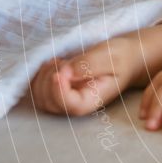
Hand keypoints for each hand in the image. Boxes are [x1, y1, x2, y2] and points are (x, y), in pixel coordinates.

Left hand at [30, 37, 145, 116]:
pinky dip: (40, 75)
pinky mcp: (57, 91)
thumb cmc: (120, 57)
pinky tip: (54, 64)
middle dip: (50, 80)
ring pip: (41, 97)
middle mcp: (77, 104)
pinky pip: (38, 89)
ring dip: (43, 77)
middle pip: (51, 103)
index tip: (61, 71)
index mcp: (94, 100)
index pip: (71, 105)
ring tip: (60, 62)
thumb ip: (90, 64)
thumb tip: (65, 72)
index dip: (60, 91)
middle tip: (64, 62)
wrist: (123, 58)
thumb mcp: (110, 57)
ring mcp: (65, 99)